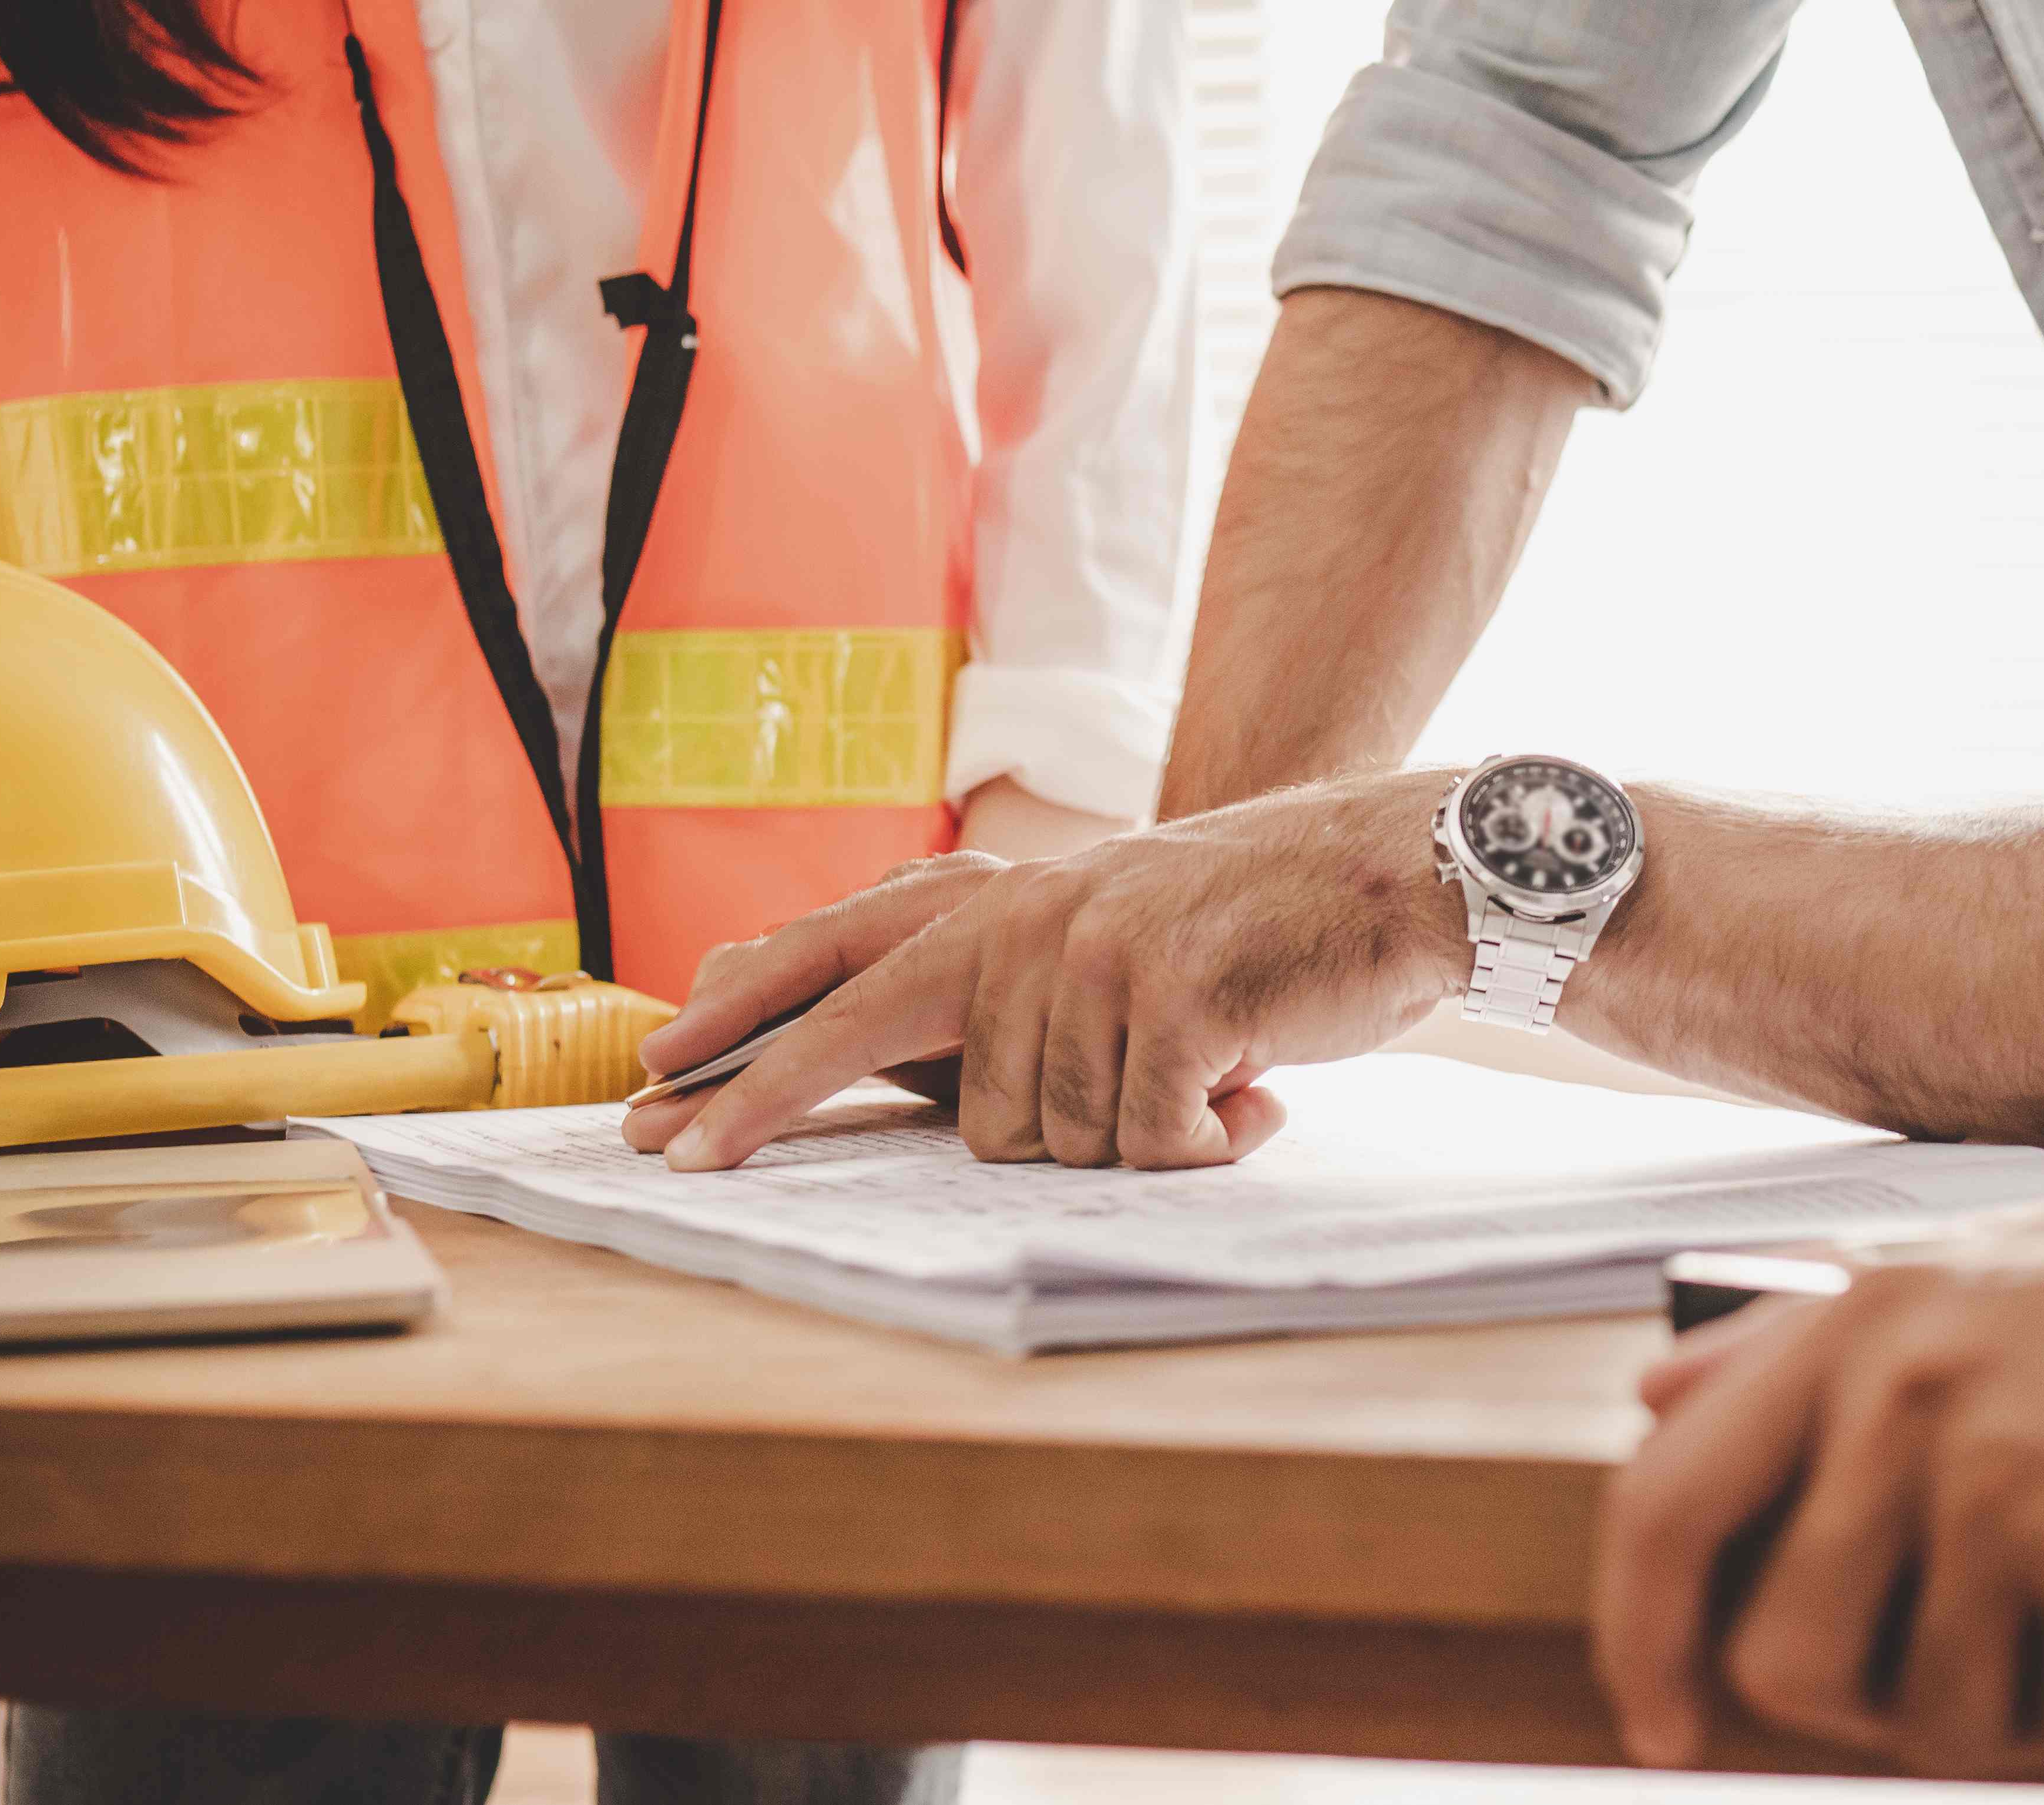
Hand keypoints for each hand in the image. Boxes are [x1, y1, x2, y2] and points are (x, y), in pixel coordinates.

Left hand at [621, 772, 1470, 1171]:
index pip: (840, 960)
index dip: (743, 1032)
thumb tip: (874, 1052)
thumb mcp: (1096, 935)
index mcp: (1001, 899)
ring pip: (1040, 1133)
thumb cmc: (1244, 932)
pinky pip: (1142, 1141)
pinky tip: (1249, 1095)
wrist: (1388, 875)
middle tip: (675, 1168)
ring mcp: (1093, 952)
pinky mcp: (1169, 996)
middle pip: (877, 1040)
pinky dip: (1204, 1142)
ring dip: (1126, 1139)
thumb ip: (995, 980)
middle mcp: (1026, 915)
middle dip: (768, 1105)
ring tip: (1196, 1085)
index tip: (655, 1094)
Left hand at [1593, 1187, 2043, 1781]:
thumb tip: (1650, 1398)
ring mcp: (2009, 1473)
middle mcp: (1907, 1390)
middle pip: (1789, 1661)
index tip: (1662, 1726)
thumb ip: (1800, 1339)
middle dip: (1887, 1714)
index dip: (1637, 1638)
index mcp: (1857, 1321)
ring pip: (1944, 1726)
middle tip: (2011, 1680)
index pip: (1663, 1502)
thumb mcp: (1980, 1268)